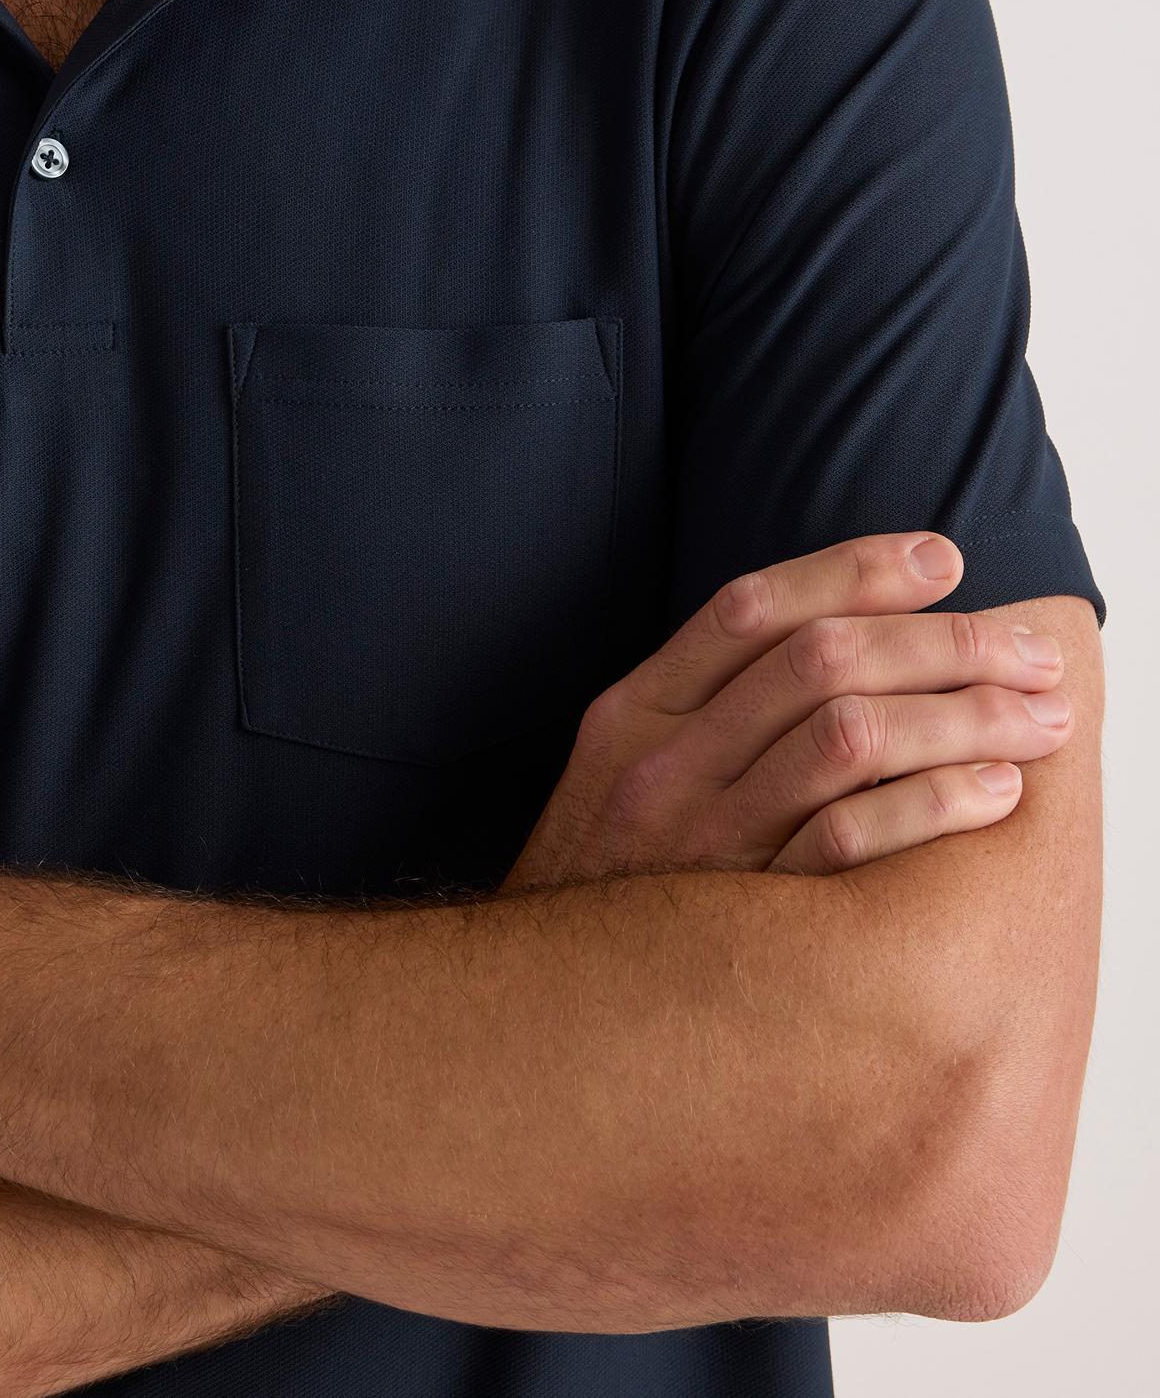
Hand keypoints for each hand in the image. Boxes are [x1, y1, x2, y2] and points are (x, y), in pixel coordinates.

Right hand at [497, 531, 1072, 892]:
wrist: (534, 1020)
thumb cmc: (606, 885)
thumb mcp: (618, 774)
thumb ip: (701, 709)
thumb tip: (832, 644)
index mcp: (634, 714)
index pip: (752, 607)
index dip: (854, 570)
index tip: (943, 555)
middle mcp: (664, 763)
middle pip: (820, 661)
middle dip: (944, 640)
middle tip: (1033, 649)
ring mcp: (705, 841)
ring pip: (851, 735)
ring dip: (965, 714)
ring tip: (1041, 718)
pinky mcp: (747, 922)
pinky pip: (857, 841)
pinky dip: (938, 803)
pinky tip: (998, 791)